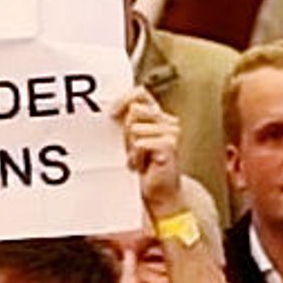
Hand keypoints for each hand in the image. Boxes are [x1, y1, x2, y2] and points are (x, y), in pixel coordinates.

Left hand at [113, 88, 184, 213]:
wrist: (157, 189)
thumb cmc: (144, 164)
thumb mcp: (130, 138)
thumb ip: (127, 119)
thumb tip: (122, 108)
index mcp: (157, 115)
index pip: (140, 94)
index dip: (124, 100)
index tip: (111, 114)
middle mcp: (167, 120)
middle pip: (136, 110)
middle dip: (126, 131)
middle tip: (131, 150)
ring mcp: (171, 131)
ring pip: (135, 128)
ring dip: (131, 148)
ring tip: (138, 160)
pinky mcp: (170, 144)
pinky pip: (141, 143)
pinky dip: (136, 156)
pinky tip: (141, 165)